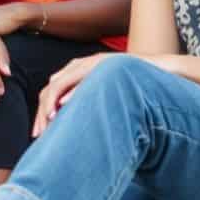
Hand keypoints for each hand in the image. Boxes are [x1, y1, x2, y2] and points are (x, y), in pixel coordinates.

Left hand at [32, 54, 177, 137]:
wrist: (162, 70)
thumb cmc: (134, 89)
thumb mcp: (106, 99)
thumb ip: (89, 107)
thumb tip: (73, 129)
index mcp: (77, 74)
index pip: (52, 94)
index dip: (42, 114)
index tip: (39, 136)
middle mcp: (79, 66)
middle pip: (51, 88)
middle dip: (42, 112)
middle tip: (38, 134)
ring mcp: (90, 63)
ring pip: (60, 82)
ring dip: (51, 103)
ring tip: (48, 122)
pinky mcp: (102, 63)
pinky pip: (81, 76)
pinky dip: (71, 91)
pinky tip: (64, 105)